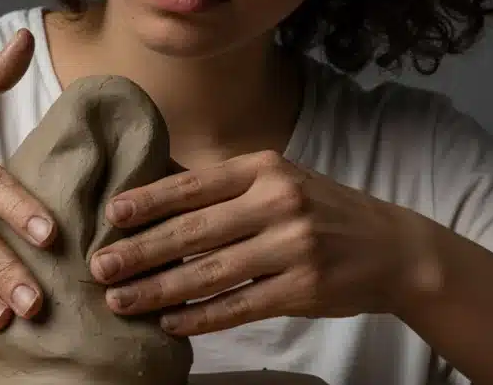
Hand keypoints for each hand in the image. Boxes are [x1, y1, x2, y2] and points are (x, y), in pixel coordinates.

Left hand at [87, 150, 439, 335]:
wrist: (392, 248)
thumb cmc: (320, 210)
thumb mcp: (278, 180)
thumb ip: (225, 189)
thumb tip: (151, 198)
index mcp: (263, 168)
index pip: (193, 184)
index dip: (147, 201)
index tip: (110, 214)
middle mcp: (277, 202)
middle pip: (193, 231)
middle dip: (140, 251)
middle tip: (100, 266)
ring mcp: (293, 246)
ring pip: (210, 273)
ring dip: (159, 290)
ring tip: (121, 300)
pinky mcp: (303, 289)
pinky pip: (239, 305)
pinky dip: (200, 317)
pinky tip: (169, 323)